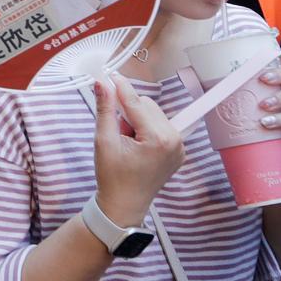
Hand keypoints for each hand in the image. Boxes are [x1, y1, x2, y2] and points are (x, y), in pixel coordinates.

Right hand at [92, 75, 183, 227]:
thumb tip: (101, 84)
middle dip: (128, 112)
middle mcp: (174, 140)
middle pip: (147, 105)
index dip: (120, 87)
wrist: (124, 205)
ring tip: (127, 141)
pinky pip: (161, 126)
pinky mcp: (178, 150)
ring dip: (137, 120)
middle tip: (117, 132)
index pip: (136, 103)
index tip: (109, 75)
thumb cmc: (113, 177)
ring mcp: (179, 146)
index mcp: (158, 139)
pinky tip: (136, 145)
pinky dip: (146, 129)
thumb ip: (105, 109)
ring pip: (154, 114)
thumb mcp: (103, 141)